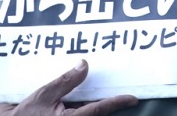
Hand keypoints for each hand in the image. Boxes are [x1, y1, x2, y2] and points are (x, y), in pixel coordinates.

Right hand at [0, 59, 137, 115]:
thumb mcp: (43, 96)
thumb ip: (65, 82)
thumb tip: (84, 65)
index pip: (99, 109)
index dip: (118, 102)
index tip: (133, 98)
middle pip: (95, 111)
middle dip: (105, 101)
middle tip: (120, 89)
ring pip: (86, 113)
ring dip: (90, 102)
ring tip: (98, 87)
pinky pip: (76, 112)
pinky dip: (80, 104)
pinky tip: (79, 94)